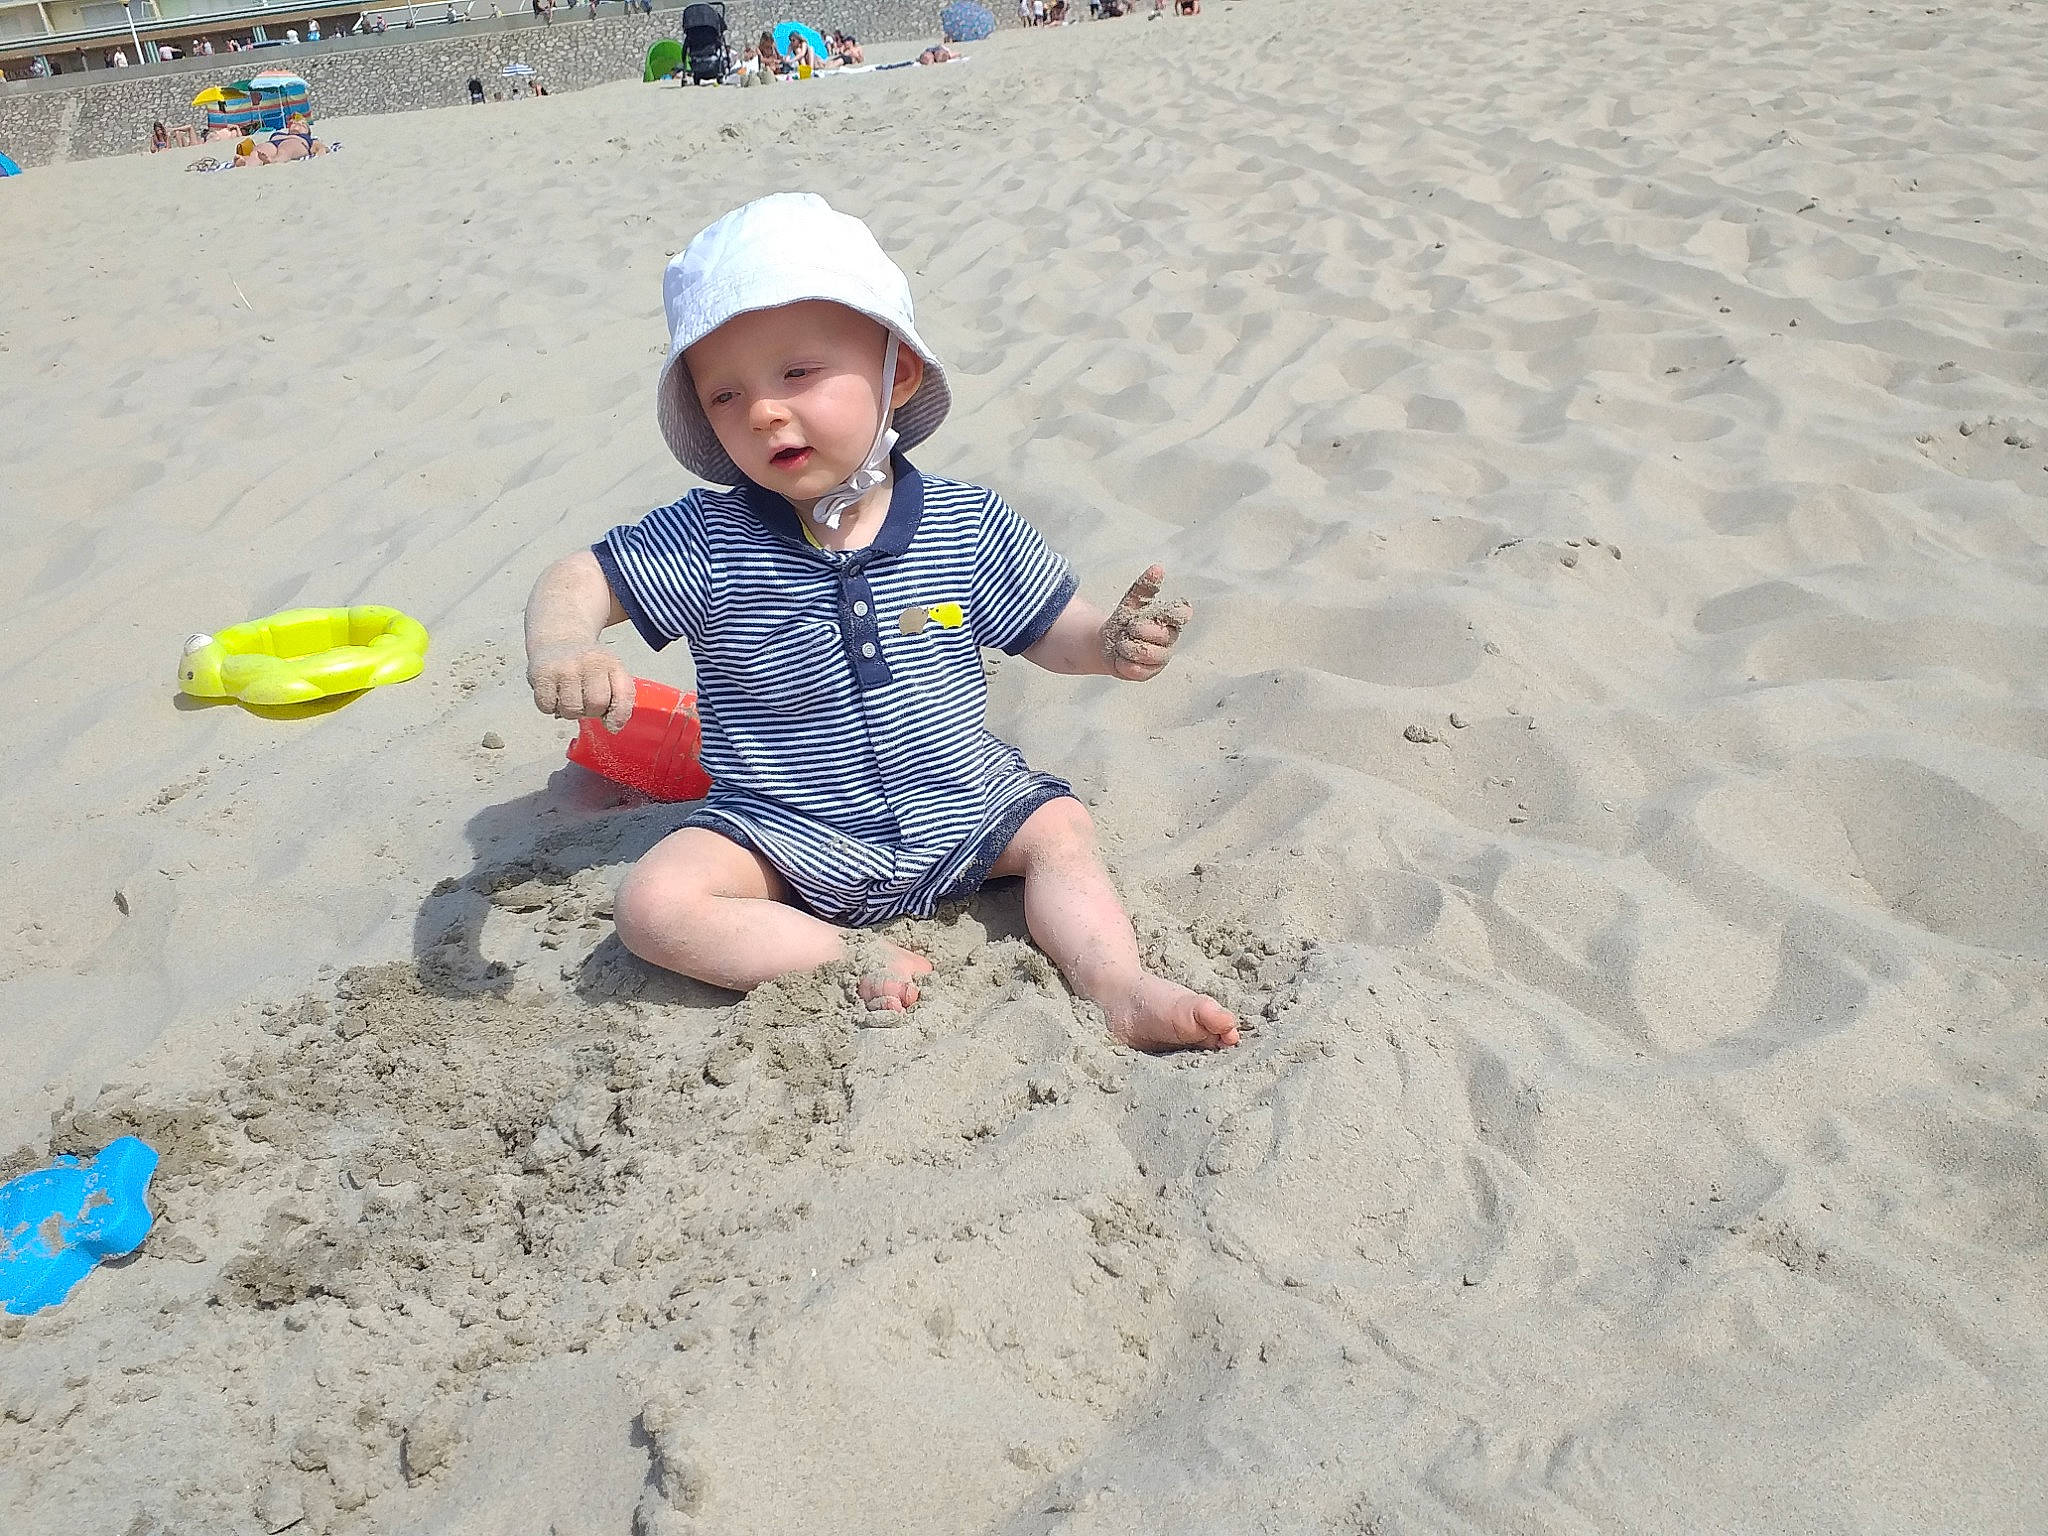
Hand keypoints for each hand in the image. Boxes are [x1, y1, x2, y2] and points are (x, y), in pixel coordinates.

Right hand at [527, 642, 634, 729]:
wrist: (559, 638)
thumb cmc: (588, 663)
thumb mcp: (611, 672)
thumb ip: (620, 699)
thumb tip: (612, 727)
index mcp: (612, 663)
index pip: (623, 695)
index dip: (618, 716)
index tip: (611, 724)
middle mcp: (589, 662)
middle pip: (595, 705)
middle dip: (591, 711)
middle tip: (585, 701)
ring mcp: (564, 667)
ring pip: (570, 709)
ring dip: (569, 711)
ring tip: (569, 696)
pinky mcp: (541, 674)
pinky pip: (547, 706)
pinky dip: (549, 706)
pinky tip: (554, 693)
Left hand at [1101, 564, 1192, 681]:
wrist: (1106, 644)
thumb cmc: (1124, 621)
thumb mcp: (1132, 602)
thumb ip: (1144, 587)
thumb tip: (1158, 567)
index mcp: (1170, 619)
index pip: (1183, 614)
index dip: (1173, 613)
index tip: (1157, 613)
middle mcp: (1170, 639)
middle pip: (1160, 635)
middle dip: (1137, 630)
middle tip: (1128, 628)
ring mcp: (1161, 658)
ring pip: (1147, 654)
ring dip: (1127, 647)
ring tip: (1122, 644)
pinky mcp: (1149, 673)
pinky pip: (1136, 669)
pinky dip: (1123, 662)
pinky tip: (1121, 658)